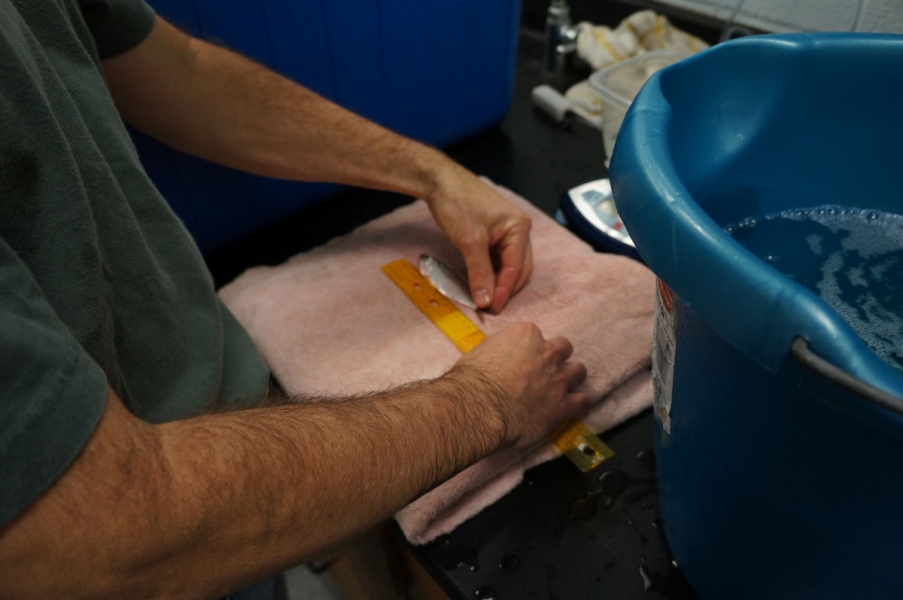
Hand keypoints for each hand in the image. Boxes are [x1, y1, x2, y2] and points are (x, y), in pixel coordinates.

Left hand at [425, 164, 532, 312]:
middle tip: (490, 307)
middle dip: (505, 288)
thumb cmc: (458, 202)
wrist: (439, 181)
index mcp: (518, 227)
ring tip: (484, 298)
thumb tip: (485, 300)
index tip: (492, 308)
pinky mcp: (493, 233)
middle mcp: (517, 229)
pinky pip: (497, 258)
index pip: (516, 267)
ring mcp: (506, 231)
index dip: (504, 290)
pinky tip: (481, 283)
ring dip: (498, 282)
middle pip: (518, 268)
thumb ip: (479, 273)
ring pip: (508, 265)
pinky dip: (490, 272)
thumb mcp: (469, 241)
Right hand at [447, 323, 590, 448]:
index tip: (523, 360)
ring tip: (559, 389)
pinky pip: (583, 400)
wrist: (477, 406)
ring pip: (579, 371)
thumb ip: (498, 351)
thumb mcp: (481, 352)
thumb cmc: (471, 381)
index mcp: (526, 334)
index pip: (537, 336)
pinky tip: (569, 407)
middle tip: (544, 371)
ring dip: (570, 378)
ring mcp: (558, 378)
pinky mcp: (564, 405)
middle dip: (555, 359)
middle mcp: (547, 352)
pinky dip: (577, 403)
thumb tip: (498, 359)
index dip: (530, 350)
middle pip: (564, 348)